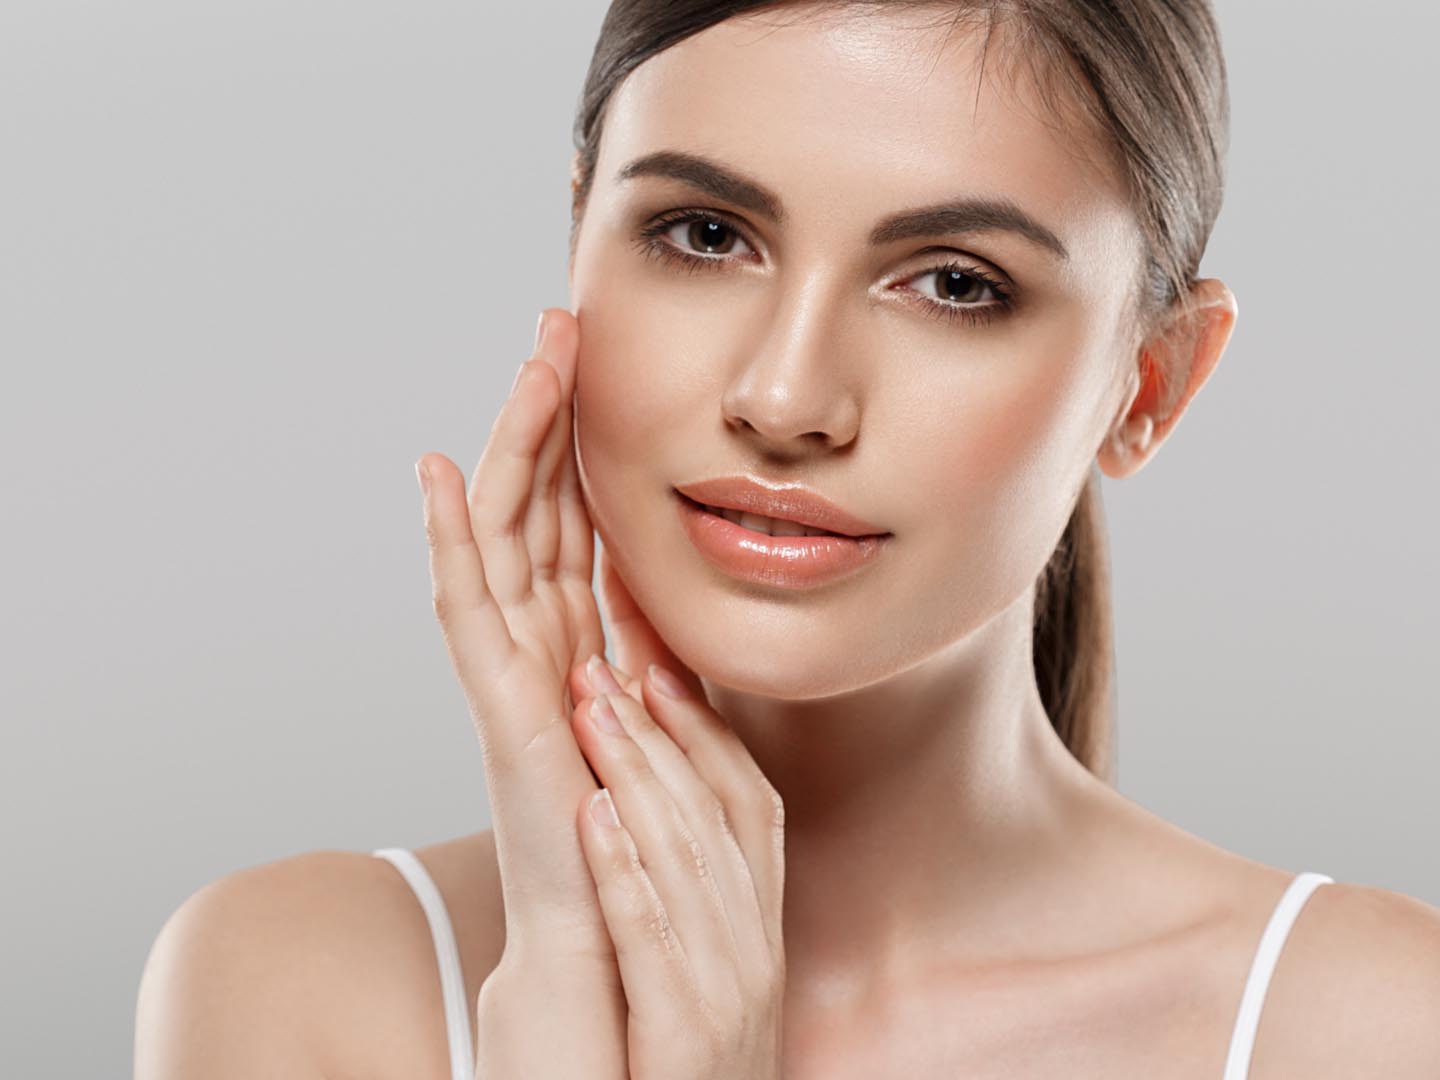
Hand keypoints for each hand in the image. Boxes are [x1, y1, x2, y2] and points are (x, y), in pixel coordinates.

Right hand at [417, 308, 627, 1078]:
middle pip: (531, 500)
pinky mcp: (498, 701)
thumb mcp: (663, 703)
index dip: (579, 434)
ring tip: (530, 366)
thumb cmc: (639, 820)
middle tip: (561, 324)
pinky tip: (437, 473)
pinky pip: (465, 605)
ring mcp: (509, 663)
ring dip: (511, 444)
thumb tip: (676, 582)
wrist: (614, 918)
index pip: (570, 511)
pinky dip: (448, 538)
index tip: (597, 356)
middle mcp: (535, 634)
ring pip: (499, 531)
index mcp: (575, 631)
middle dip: (545, 412)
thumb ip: (656, 641)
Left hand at [565, 575, 787, 1079]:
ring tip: (588, 707)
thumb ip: (680, 878)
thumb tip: (638, 789)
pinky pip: (653, 934)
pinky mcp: (686, 1031)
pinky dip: (624, 866)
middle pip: (713, 809)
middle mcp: (755, 941)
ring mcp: (728, 985)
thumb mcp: (695, 955)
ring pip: (687, 853)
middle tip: (601, 661)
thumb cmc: (672, 1054)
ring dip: (637, 771)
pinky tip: (591, 813)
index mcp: (760, 917)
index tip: (654, 658)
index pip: (745, 796)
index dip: (702, 723)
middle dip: (656, 727)